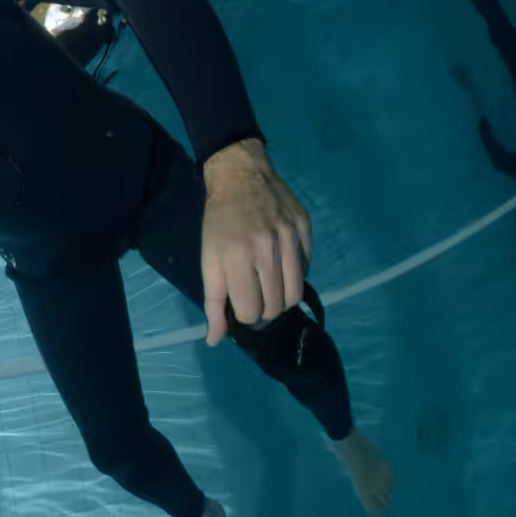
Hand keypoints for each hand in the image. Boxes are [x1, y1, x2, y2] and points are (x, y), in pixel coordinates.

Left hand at [200, 139, 312, 345]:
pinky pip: (307, 270)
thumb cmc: (218, 222)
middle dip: (263, 310)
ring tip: (268, 288)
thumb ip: (213, 302)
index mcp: (238, 259)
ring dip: (281, 299)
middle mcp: (268, 250)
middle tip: (254, 298)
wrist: (241, 176)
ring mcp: (291, 239)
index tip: (240, 306)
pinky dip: (294, 276)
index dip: (245, 316)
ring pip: (295, 293)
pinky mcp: (306, 231)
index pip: (252, 311)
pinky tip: (280, 266)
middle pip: (276, 306)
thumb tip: (215, 340)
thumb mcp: (208, 261)